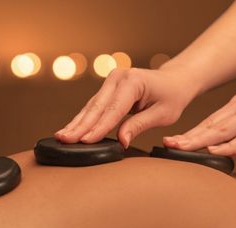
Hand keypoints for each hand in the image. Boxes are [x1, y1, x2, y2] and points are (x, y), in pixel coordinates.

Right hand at [55, 67, 196, 147]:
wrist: (174, 81)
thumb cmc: (172, 97)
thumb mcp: (162, 114)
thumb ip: (140, 125)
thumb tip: (121, 141)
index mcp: (133, 82)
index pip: (113, 110)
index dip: (99, 127)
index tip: (85, 141)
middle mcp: (118, 78)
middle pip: (96, 107)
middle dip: (80, 126)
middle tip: (64, 140)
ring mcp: (111, 81)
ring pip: (91, 107)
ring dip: (76, 123)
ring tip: (61, 137)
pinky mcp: (108, 88)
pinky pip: (94, 106)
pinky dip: (83, 119)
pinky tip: (71, 130)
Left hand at [162, 88, 235, 158]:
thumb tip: (229, 152)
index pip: (210, 124)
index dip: (190, 134)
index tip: (173, 143)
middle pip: (210, 126)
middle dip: (187, 137)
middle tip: (167, 145)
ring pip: (221, 130)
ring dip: (199, 141)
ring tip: (181, 148)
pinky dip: (229, 146)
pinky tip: (213, 151)